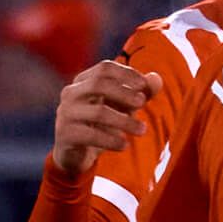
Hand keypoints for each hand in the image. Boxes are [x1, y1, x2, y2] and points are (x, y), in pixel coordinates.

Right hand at [53, 60, 162, 177]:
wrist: (77, 153)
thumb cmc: (103, 123)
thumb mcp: (124, 107)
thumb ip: (141, 93)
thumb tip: (156, 78)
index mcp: (85, 81)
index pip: (105, 68)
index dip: (126, 73)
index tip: (144, 85)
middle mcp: (72, 93)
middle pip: (98, 84)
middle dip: (124, 93)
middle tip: (142, 104)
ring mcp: (66, 113)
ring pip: (98, 112)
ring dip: (124, 121)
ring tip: (142, 130)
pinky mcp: (65, 134)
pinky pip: (90, 135)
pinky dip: (111, 140)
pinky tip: (125, 145)